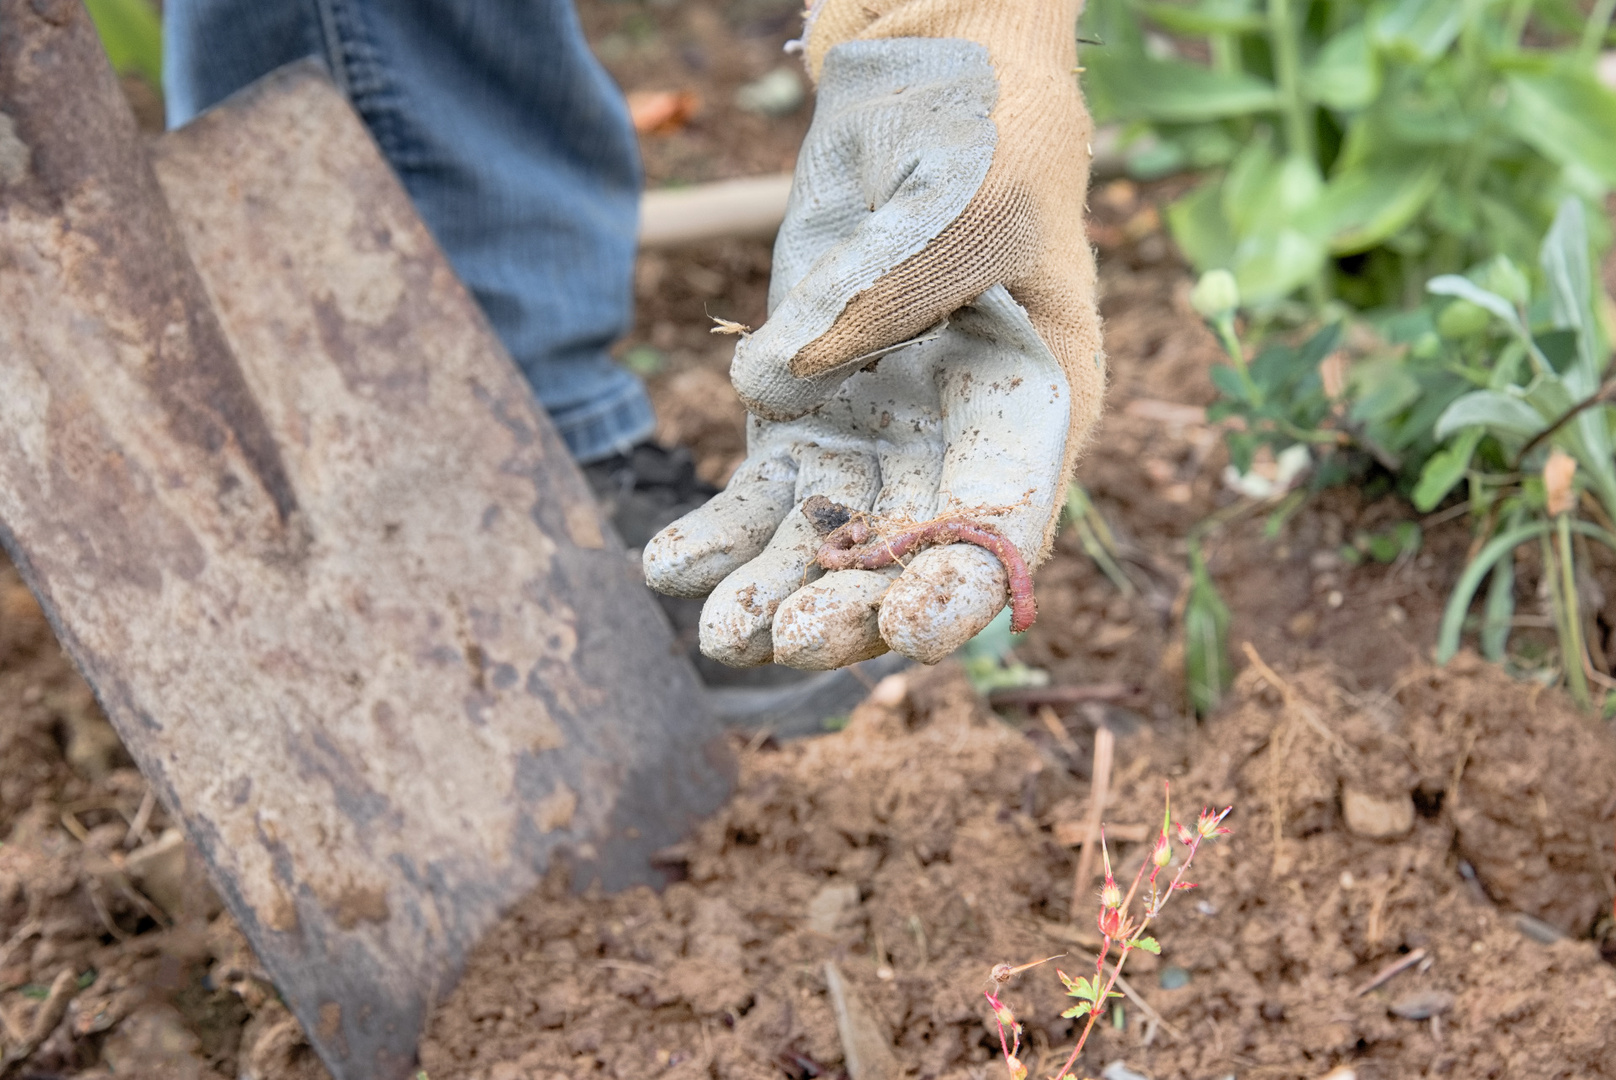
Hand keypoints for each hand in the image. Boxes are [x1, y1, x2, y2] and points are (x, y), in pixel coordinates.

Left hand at [644, 5, 1101, 668]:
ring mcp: (876, 438)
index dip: (963, 584)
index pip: (1006, 519)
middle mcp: (958, 444)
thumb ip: (899, 289)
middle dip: (852, 606)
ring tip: (723, 636)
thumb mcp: (970, 194)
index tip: (911, 628)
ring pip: (826, 543)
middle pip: (907, 554)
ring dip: (776, 591)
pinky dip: (719, 535)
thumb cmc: (981, 134)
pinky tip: (669, 567)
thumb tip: (779, 380)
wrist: (923, 91)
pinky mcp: (803, 416)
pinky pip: (760, 495)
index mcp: (1036, 407)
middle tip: (787, 637)